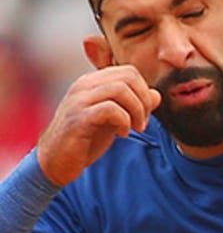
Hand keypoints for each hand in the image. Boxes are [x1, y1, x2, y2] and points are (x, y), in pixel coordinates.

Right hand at [38, 65, 160, 185]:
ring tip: (136, 128)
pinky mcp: (77, 118)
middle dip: (144, 100)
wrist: (56, 161)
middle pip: (128, 77)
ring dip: (137, 111)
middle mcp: (84, 86)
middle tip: (143, 122)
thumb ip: (133, 105)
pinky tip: (123, 134)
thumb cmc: (86, 139)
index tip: (145, 113)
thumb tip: (156, 94)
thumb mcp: (115, 119)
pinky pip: (110, 109)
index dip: (144, 92)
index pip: (129, 71)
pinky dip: (124, 121)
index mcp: (93, 82)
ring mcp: (79, 100)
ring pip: (120, 89)